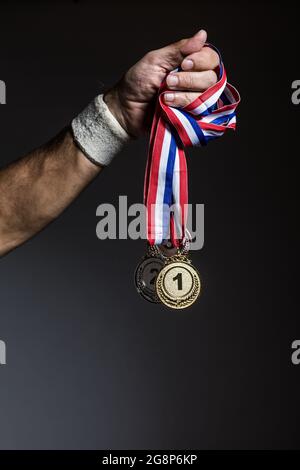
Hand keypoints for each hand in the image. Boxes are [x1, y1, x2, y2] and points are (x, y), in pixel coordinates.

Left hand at [104, 29, 219, 136]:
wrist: (125, 111)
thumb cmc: (137, 84)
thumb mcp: (155, 61)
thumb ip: (179, 49)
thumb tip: (202, 35)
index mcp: (188, 64)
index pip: (210, 59)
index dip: (201, 61)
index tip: (184, 64)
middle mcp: (195, 82)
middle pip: (211, 78)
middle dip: (189, 80)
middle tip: (168, 82)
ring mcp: (194, 101)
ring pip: (206, 97)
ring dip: (184, 95)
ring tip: (164, 97)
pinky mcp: (190, 118)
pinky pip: (199, 113)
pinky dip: (183, 108)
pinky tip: (169, 106)